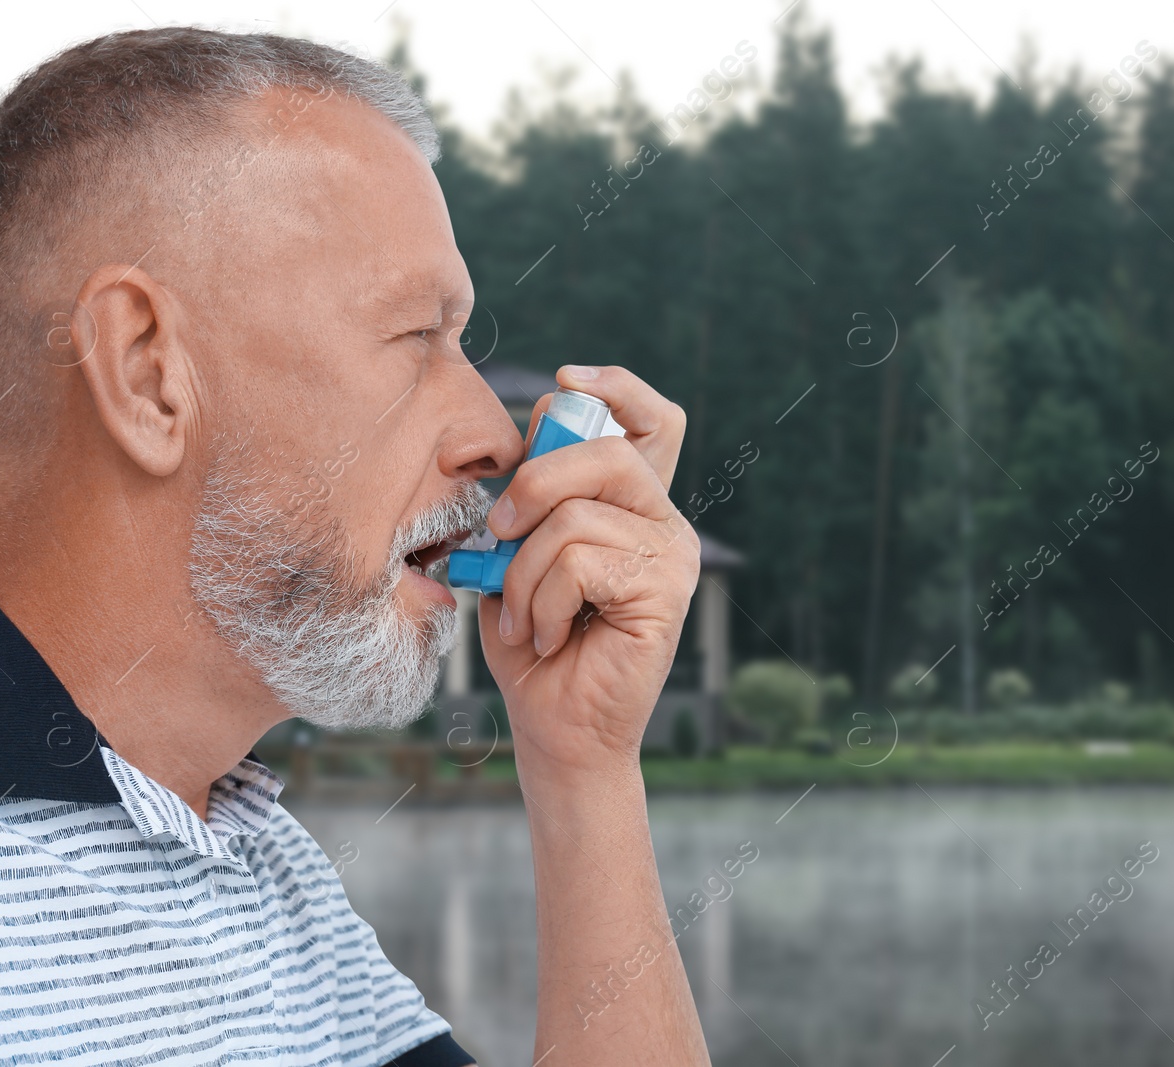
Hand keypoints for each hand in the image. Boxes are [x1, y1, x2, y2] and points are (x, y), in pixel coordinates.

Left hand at [475, 365, 698, 778]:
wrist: (556, 729)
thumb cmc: (534, 642)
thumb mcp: (519, 553)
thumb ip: (533, 496)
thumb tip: (533, 432)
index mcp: (634, 505)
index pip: (652, 420)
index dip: (617, 387)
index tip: (564, 381)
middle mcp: (665, 523)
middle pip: (606, 451)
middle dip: (534, 481)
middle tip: (499, 531)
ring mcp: (674, 557)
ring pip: (576, 517)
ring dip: (525, 572)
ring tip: (528, 617)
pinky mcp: (667, 594)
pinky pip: (582, 562)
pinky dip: (543, 601)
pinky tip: (551, 635)